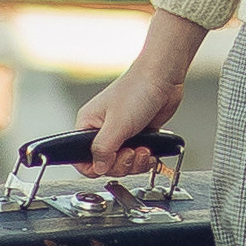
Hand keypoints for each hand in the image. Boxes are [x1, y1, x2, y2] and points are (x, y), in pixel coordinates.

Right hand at [76, 11, 207, 174]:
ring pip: (124, 163)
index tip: (110, 164)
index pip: (81, 158)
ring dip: (136, 162)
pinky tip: (151, 149)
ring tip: (144, 148)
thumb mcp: (117, 124)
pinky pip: (138, 158)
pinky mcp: (138, 136)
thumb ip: (104, 149)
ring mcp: (121, 134)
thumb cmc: (138, 88)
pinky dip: (145, 159)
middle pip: (105, 165)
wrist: (164, 77)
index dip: (96, 166)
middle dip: (122, 163)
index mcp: (88, 125)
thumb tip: (98, 168)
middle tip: (131, 152)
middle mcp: (102, 131)